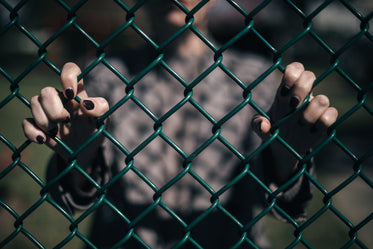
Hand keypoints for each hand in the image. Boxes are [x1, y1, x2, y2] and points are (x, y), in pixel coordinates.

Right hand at [22, 62, 108, 167]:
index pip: (71, 70)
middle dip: (53, 109)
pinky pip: (26, 122)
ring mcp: (47, 111)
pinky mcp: (37, 125)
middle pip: (46, 91)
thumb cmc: (94, 132)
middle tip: (65, 121)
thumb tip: (86, 103)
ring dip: (44, 120)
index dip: (67, 76)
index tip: (70, 94)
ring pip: (34, 102)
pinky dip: (32, 131)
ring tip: (55, 132)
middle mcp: (60, 99)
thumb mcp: (103, 121)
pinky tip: (44, 139)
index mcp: (77, 94)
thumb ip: (100, 109)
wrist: (84, 152)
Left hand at [252, 62, 337, 181]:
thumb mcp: (258, 128)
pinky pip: (332, 114)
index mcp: (286, 91)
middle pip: (310, 76)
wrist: (282, 148)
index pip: (294, 69)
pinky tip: (312, 130)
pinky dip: (323, 121)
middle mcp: (303, 96)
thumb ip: (256, 124)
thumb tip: (263, 124)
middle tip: (292, 105)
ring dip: (311, 112)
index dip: (291, 75)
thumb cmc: (272, 131)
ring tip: (300, 123)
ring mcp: (314, 108)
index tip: (284, 91)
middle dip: (301, 88)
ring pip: (323, 99)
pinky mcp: (324, 122)